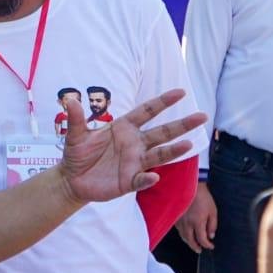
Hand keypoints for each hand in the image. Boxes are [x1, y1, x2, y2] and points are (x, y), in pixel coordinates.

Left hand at [58, 88, 205, 202]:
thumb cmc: (78, 154)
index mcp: (124, 128)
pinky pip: (142, 179)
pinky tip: (153, 177)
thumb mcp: (75, 135)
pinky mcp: (129, 181)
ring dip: (173, 151)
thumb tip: (70, 101)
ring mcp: (134, 162)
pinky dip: (148, 179)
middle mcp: (134, 143)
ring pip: (159, 155)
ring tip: (188, 145)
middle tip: (202, 116)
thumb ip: (76, 119)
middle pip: (162, 132)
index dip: (163, 102)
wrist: (72, 179)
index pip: (147, 112)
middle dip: (182, 125)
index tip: (181, 92)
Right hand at [177, 183, 216, 251]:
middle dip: (196, 247)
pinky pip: (178, 230)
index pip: (202, 240)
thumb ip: (212, 225)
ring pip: (183, 236)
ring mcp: (180, 221)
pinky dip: (183, 234)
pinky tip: (186, 233)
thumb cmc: (203, 198)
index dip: (207, 245)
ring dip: (188, 242)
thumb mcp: (213, 211)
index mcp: (198, 223)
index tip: (211, 246)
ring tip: (193, 244)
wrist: (190, 186)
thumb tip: (211, 236)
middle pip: (190, 241)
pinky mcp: (175, 217)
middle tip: (200, 250)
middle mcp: (187, 224)